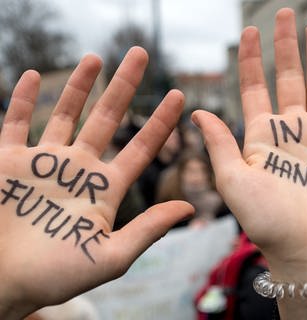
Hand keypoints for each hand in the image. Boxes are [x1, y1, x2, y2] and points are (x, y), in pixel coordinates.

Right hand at [0, 47, 193, 318]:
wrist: (4, 284)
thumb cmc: (56, 276)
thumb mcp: (111, 256)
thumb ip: (148, 229)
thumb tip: (188, 208)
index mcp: (105, 189)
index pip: (141, 147)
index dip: (161, 122)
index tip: (179, 96)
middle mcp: (79, 169)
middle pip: (108, 118)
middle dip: (124, 86)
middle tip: (140, 54)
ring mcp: (44, 162)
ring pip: (66, 113)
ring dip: (80, 85)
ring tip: (96, 57)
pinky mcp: (9, 162)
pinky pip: (15, 123)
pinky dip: (21, 100)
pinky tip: (29, 76)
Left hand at [193, 8, 306, 318]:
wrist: (304, 245)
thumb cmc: (266, 219)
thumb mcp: (232, 179)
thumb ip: (218, 144)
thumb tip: (195, 113)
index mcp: (258, 137)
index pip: (253, 88)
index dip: (251, 61)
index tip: (248, 35)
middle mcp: (285, 131)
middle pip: (284, 79)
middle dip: (282, 48)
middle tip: (280, 16)